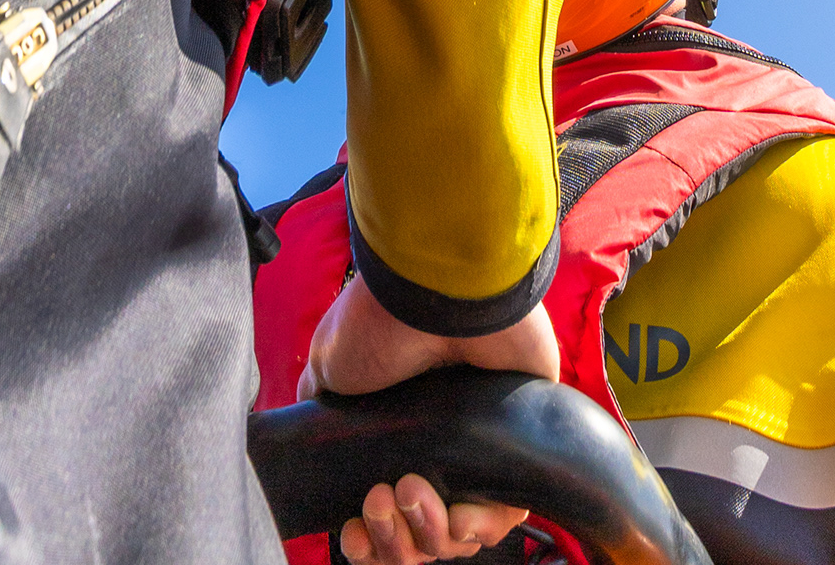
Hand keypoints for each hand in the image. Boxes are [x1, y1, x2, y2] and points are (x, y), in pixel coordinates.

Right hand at [300, 273, 561, 559]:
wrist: (434, 294)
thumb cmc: (379, 322)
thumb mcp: (329, 364)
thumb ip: (326, 409)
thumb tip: (315, 437)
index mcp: (395, 432)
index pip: (386, 509)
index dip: (369, 536)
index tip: (353, 533)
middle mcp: (437, 441)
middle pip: (420, 532)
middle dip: (395, 540)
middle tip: (379, 503)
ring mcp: (478, 444)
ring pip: (459, 531)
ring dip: (429, 532)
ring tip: (408, 492)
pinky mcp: (519, 444)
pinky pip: (506, 511)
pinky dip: (479, 525)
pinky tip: (455, 515)